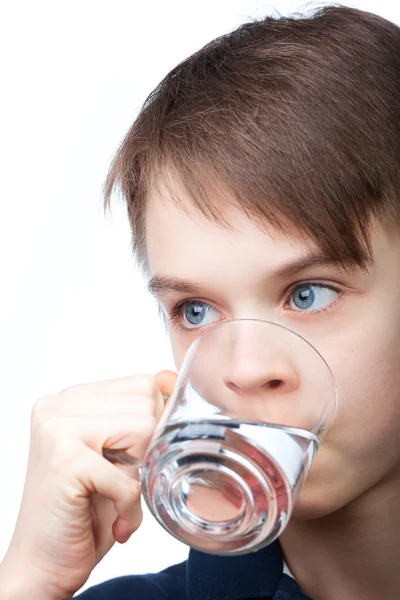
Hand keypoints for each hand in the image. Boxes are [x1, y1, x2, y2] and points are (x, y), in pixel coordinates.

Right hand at [0, 371, 176, 598]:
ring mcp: (57, 429)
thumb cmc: (83, 510)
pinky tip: (113, 520)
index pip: (142, 384)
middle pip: (146, 404)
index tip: (127, 458)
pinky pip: (130, 478)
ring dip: (139, 477)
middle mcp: (57, 406)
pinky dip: (131, 508)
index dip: (150, 425)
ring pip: (143, 431)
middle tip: (118, 480)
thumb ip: (139, 410)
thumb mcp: (118, 452)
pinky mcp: (65, 461)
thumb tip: (168, 377)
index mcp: (69, 398)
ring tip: (114, 496)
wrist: (44, 566)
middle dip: (146, 450)